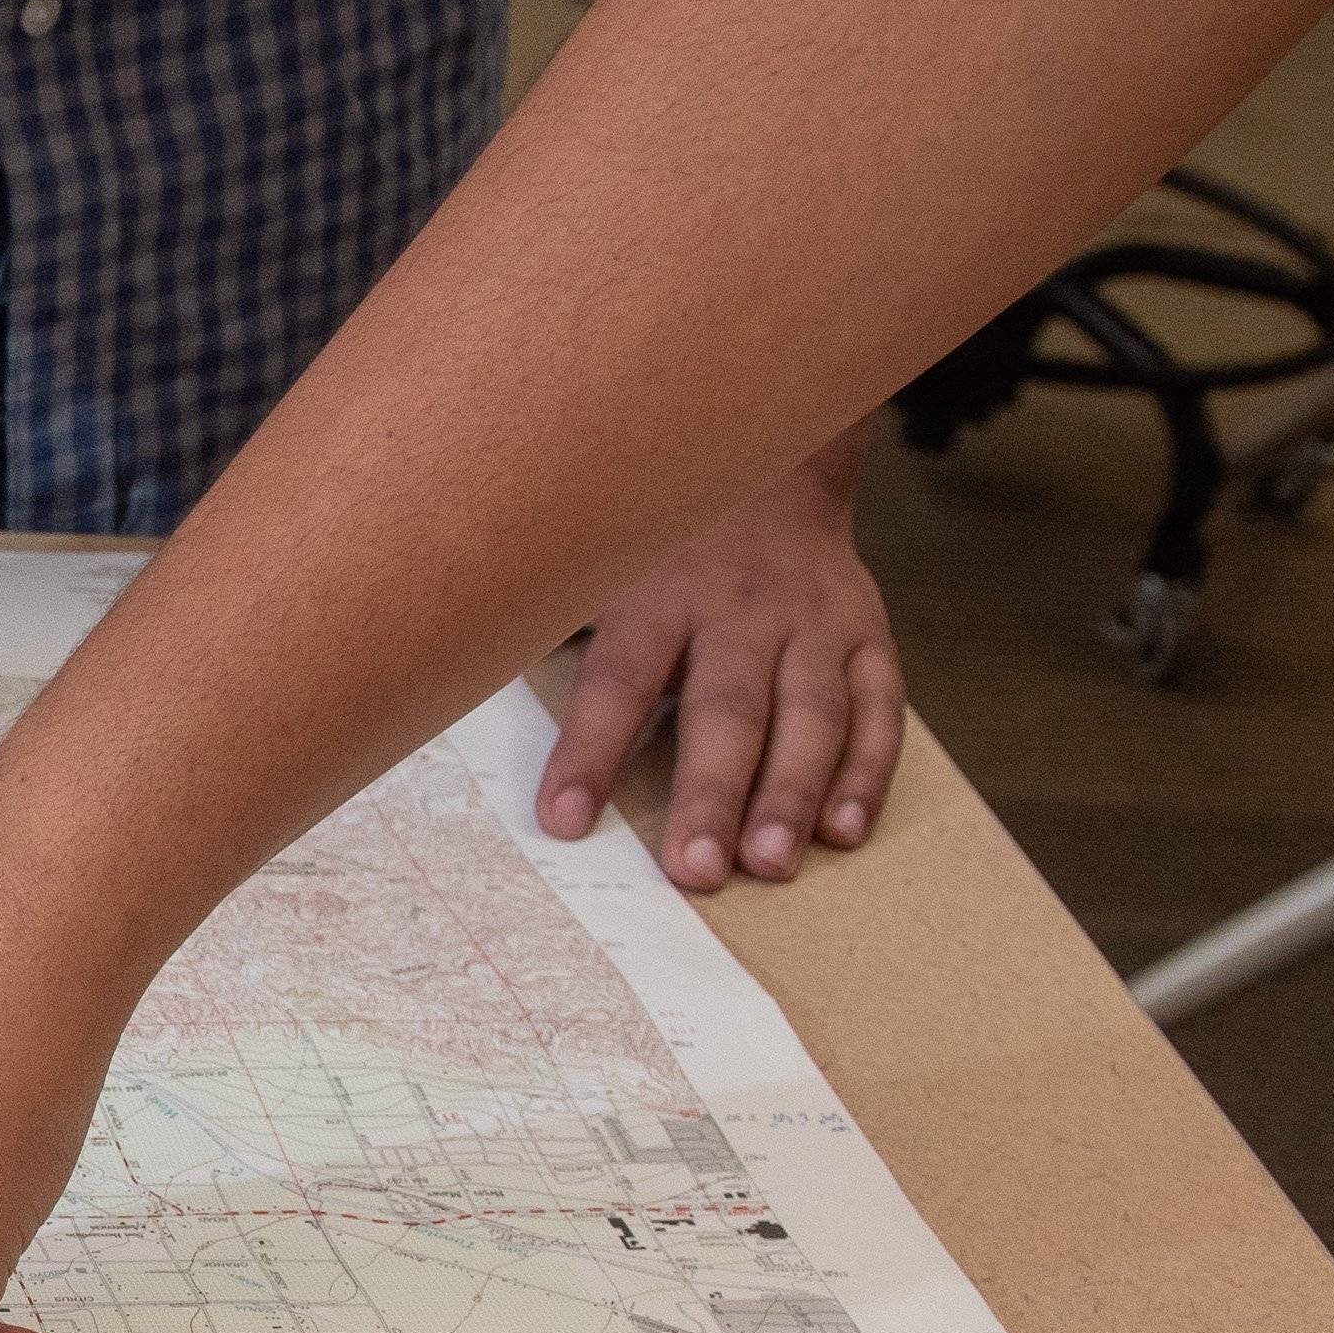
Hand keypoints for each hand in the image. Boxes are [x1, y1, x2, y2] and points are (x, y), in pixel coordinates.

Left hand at [534, 418, 900, 891]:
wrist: (773, 461)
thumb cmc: (662, 542)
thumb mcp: (602, 562)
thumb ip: (553, 627)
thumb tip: (454, 681)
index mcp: (658, 594)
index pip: (618, 679)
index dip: (590, 751)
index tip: (563, 820)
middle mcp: (741, 608)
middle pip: (727, 708)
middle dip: (712, 793)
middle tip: (696, 871)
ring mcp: (813, 622)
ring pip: (811, 715)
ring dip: (792, 794)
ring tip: (771, 864)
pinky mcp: (868, 635)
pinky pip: (879, 709)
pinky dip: (867, 772)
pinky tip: (844, 832)